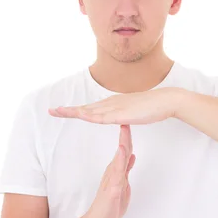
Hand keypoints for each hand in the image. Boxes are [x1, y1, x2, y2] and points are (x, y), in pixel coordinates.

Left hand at [48, 87, 181, 124]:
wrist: (165, 101)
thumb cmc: (153, 107)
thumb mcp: (134, 111)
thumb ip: (125, 113)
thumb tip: (121, 117)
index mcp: (113, 103)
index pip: (91, 108)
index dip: (76, 110)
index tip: (63, 111)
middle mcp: (111, 103)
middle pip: (85, 108)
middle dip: (68, 110)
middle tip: (51, 111)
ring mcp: (115, 108)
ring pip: (89, 111)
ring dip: (73, 111)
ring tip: (57, 111)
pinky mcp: (121, 114)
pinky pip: (101, 116)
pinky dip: (89, 116)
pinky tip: (80, 116)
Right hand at [86, 124, 135, 217]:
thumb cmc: (109, 206)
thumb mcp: (122, 184)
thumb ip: (126, 170)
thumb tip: (132, 156)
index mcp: (117, 171)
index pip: (125, 151)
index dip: (128, 137)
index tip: (131, 122)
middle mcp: (113, 172)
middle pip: (122, 150)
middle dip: (126, 135)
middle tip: (127, 119)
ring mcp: (112, 180)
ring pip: (119, 159)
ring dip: (123, 144)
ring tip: (125, 130)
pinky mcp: (112, 189)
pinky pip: (117, 173)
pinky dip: (119, 161)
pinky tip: (121, 152)